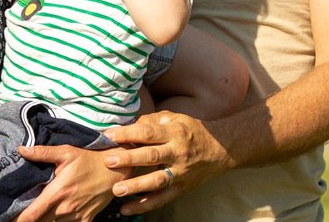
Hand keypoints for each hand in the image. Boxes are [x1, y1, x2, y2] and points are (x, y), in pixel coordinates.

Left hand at [13, 145, 130, 221]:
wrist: (114, 171)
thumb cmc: (88, 160)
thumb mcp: (65, 152)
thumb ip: (42, 153)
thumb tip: (20, 150)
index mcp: (57, 192)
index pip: (33, 214)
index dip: (19, 220)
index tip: (7, 218)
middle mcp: (65, 208)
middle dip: (28, 221)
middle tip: (15, 217)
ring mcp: (76, 216)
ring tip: (35, 216)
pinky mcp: (86, 220)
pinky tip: (55, 218)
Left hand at [102, 111, 229, 214]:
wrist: (220, 150)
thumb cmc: (190, 131)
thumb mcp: (175, 118)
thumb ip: (152, 121)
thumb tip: (129, 126)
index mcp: (174, 133)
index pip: (148, 132)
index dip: (128, 133)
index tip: (109, 135)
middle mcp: (177, 153)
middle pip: (151, 156)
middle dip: (129, 159)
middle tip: (109, 160)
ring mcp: (180, 173)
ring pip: (157, 181)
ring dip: (136, 186)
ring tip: (117, 190)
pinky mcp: (180, 188)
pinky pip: (161, 199)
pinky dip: (144, 205)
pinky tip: (127, 209)